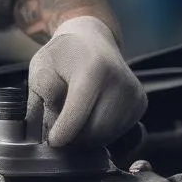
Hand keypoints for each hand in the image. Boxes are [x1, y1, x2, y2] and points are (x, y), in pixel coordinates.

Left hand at [27, 16, 146, 146]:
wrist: (92, 39)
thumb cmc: (62, 56)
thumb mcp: (41, 69)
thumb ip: (40, 100)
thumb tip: (44, 134)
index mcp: (92, 70)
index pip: (77, 115)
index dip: (62, 134)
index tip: (53, 141)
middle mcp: (119, 81)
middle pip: (94, 131)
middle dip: (74, 137)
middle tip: (61, 127)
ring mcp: (134, 93)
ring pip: (107, 136)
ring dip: (88, 136)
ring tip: (75, 118)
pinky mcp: (141, 103)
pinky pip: (119, 132)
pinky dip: (102, 132)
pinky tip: (91, 116)